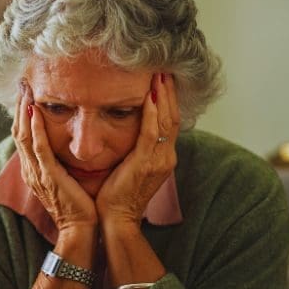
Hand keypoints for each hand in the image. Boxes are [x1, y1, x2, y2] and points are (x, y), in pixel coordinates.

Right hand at [12, 81, 97, 231]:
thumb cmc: (79, 205)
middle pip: (18, 131)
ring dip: (23, 111)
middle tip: (22, 82)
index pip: (22, 135)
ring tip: (25, 89)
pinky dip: (35, 129)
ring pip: (23, 136)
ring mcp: (37, 173)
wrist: (82, 228)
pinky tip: (35, 112)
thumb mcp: (66, 178)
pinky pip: (38, 149)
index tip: (26, 91)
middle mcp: (30, 169)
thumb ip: (62, 160)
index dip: (22, 112)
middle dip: (19, 106)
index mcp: (34, 169)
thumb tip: (68, 142)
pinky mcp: (48, 177)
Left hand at [95, 73, 180, 226]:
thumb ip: (135, 148)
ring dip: (163, 96)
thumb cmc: (116, 194)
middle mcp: (166, 157)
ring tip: (159, 75)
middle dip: (169, 92)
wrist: (116, 219)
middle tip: (164, 68)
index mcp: (163, 157)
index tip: (163, 79)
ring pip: (166, 121)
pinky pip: (152, 133)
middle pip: (172, 117)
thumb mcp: (130, 166)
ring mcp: (159, 161)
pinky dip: (152, 113)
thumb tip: (127, 128)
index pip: (169, 122)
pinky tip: (149, 96)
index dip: (168, 100)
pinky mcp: (146, 164)